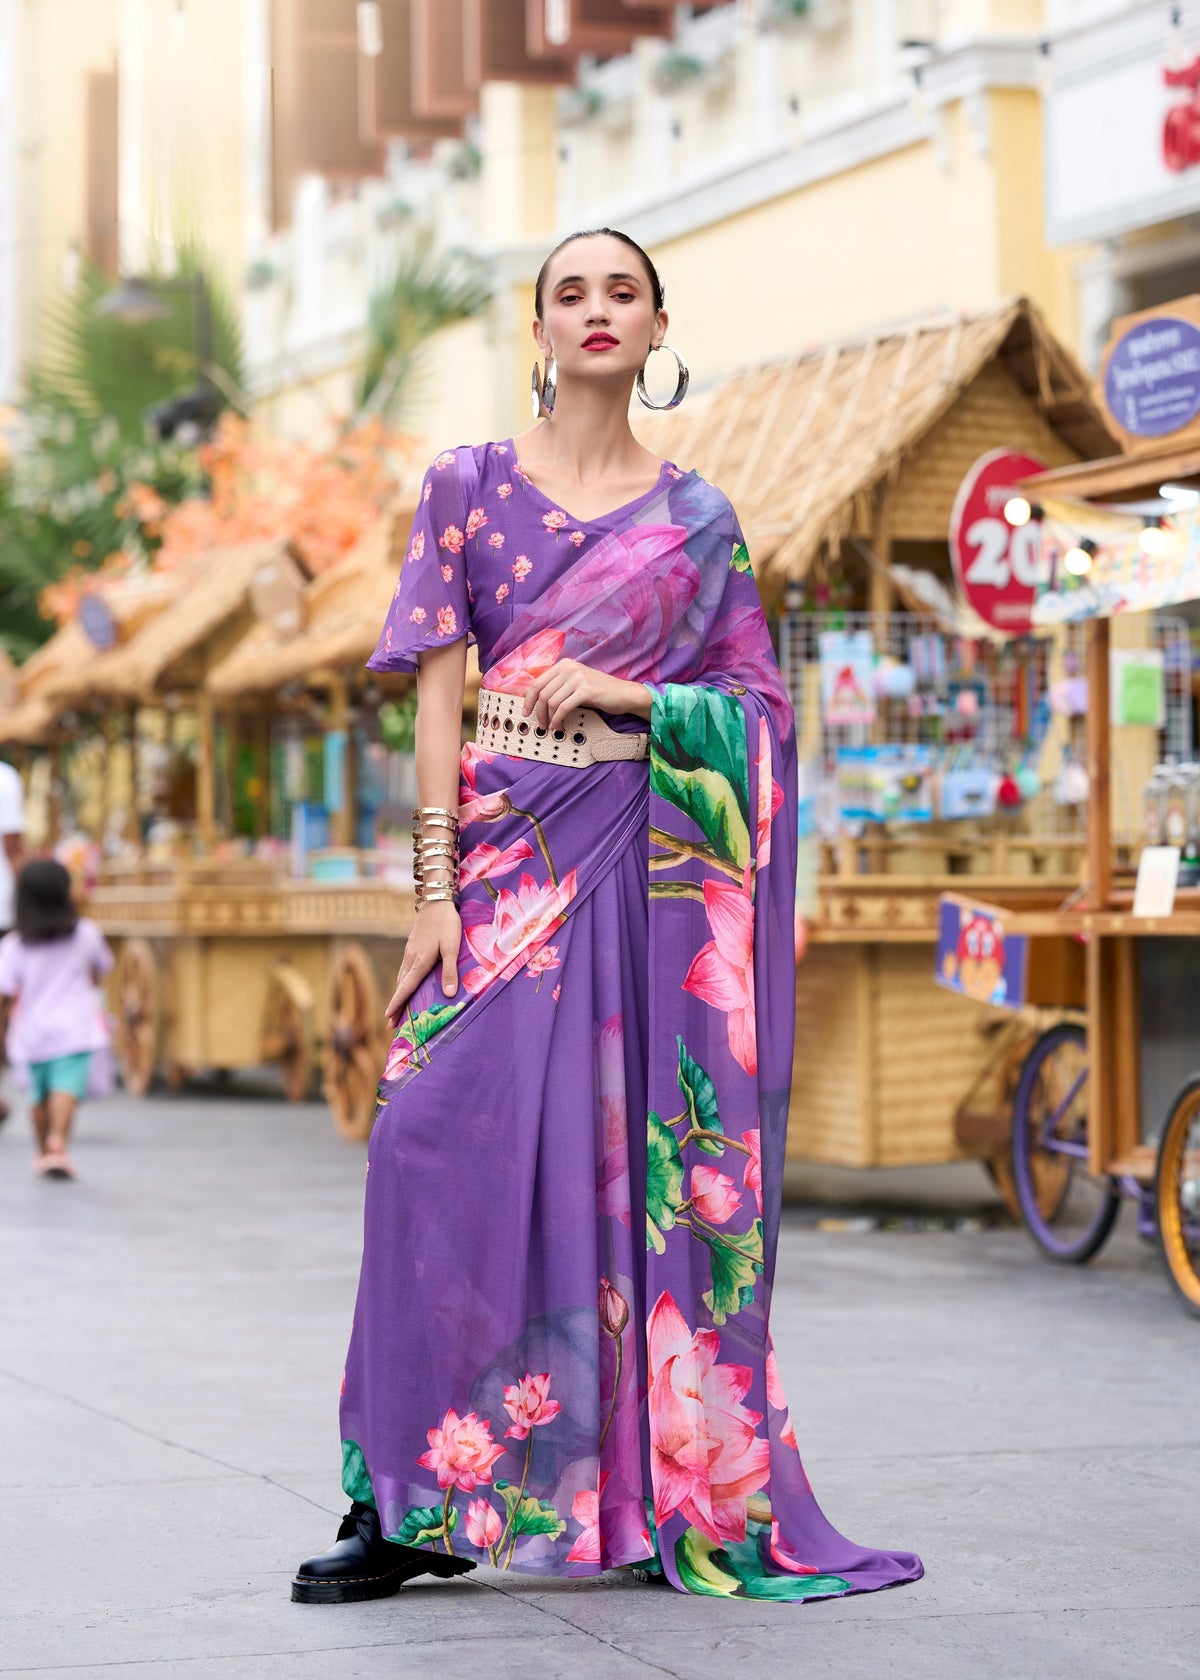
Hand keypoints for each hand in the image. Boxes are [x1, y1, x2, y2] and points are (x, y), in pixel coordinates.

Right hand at [385, 901, 461, 1026]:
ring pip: (401, 978)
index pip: (406, 988)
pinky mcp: (412, 947)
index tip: (388, 1018)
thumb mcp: (451, 947)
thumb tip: (449, 995)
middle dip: (396, 1005)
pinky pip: (404, 970)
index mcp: (420, 962)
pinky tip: (405, 985)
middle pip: (401, 986)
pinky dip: (401, 983)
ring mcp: (410, 952)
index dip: (397, 1004)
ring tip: (395, 1009)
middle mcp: (411, 959)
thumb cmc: (447, 924)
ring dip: (398, 995)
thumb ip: (449, 971)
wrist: (436, 901)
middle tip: (390, 1024)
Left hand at [521, 660, 644, 730]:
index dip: (528, 699)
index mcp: (564, 665)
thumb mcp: (575, 683)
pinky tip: (558, 725)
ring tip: (550, 726)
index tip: (526, 711)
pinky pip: (563, 707)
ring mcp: (578, 678)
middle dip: (538, 711)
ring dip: (548, 717)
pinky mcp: (585, 690)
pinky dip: (557, 719)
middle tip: (540, 724)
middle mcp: (569, 668)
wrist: (624, 694)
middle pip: (542, 692)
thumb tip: (534, 697)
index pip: (537, 682)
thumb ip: (557, 686)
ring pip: (551, 701)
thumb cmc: (599, 691)